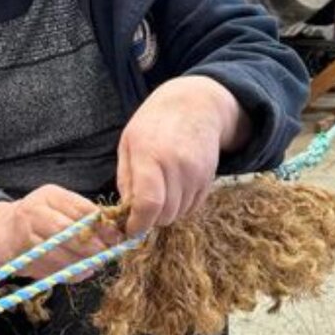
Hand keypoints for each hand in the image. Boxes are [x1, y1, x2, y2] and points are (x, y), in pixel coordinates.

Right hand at [0, 184, 121, 279]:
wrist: (0, 231)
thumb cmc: (38, 219)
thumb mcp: (58, 207)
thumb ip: (82, 217)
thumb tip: (113, 234)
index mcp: (50, 194)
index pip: (81, 208)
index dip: (102, 225)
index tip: (117, 237)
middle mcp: (35, 210)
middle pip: (69, 230)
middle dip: (91, 245)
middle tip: (105, 254)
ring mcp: (25, 232)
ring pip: (59, 252)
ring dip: (80, 262)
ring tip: (94, 266)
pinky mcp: (20, 255)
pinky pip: (48, 267)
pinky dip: (67, 273)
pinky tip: (78, 272)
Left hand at [116, 76, 249, 236]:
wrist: (195, 105)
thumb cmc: (154, 123)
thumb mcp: (129, 144)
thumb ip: (126, 179)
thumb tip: (126, 213)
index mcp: (149, 155)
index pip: (147, 203)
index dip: (138, 224)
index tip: (131, 229)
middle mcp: (175, 165)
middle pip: (164, 214)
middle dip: (151, 218)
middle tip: (143, 206)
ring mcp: (195, 172)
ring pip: (179, 213)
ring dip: (166, 211)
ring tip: (160, 189)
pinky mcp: (209, 178)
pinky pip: (193, 207)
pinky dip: (181, 205)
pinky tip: (175, 185)